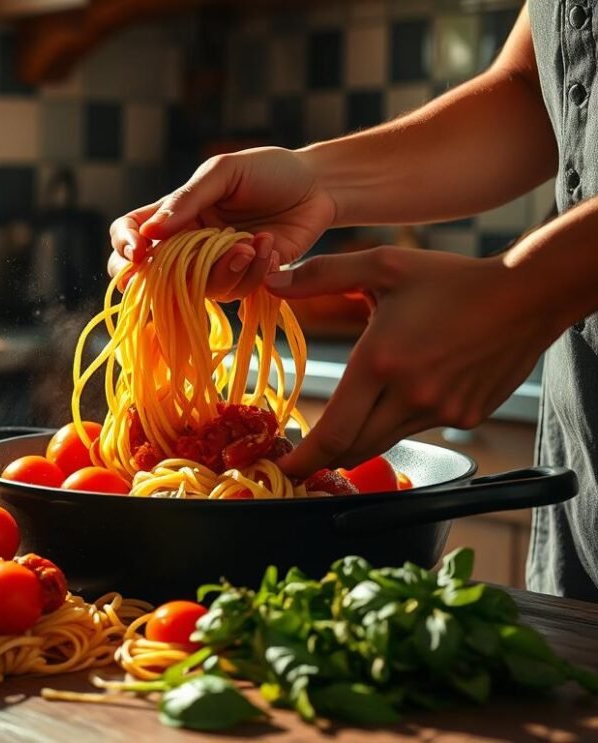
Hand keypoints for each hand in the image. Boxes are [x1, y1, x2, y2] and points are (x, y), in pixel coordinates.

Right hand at [107, 147, 337, 298]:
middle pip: (151, 276)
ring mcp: (215, 265)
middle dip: (157, 281)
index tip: (139, 253)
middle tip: (182, 271)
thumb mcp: (223, 173)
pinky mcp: (246, 279)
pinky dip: (255, 272)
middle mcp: (188, 244)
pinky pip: (236, 291)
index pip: (131, 233)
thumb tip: (149, 232)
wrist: (318, 185)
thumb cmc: (267, 170)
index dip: (125, 247)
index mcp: (174, 214)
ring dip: (225, 270)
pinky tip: (271, 247)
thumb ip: (186, 199)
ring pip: (198, 289)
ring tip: (254, 244)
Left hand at [264, 246, 555, 477]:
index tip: (285, 468)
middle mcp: (410, 394)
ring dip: (361, 436)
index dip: (304, 458)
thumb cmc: (451, 279)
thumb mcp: (383, 266)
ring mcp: (442, 410)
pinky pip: (419, 428)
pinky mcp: (466, 416)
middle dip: (325, 455)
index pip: (333, 431)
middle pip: (353, 448)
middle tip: (305, 452)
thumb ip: (322, 275)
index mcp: (381, 362)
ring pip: (385, 440)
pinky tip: (408, 390)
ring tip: (349, 419)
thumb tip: (272, 282)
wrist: (528, 295)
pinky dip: (401, 419)